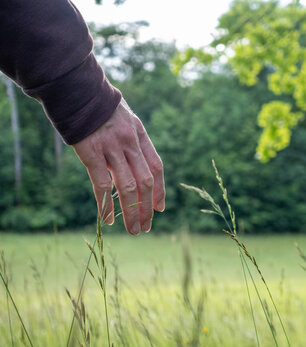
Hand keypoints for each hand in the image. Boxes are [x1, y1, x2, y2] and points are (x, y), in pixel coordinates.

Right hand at [72, 99, 164, 233]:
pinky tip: (108, 219)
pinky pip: (102, 184)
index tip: (160, 208)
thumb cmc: (98, 108)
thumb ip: (132, 142)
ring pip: (127, 187)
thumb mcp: (124, 119)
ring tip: (133, 229)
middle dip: (147, 208)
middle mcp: (129, 142)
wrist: (76, 90)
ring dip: (132, 212)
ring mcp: (111, 147)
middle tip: (145, 227)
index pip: (157, 167)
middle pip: (145, 181)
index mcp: (140, 134)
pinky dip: (106, 204)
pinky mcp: (90, 153)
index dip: (160, 190)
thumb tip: (135, 169)